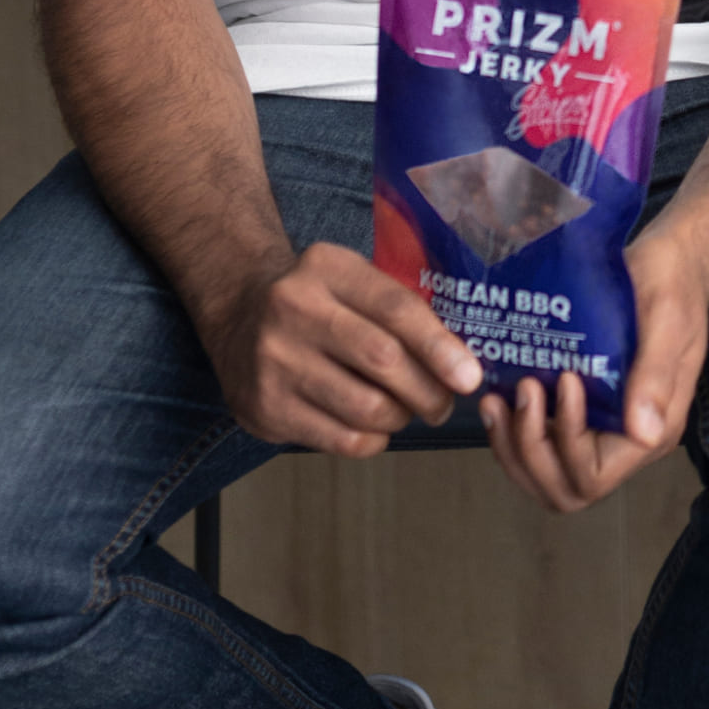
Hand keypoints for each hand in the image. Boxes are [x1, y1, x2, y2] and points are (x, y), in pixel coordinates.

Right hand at [196, 242, 482, 457]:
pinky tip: (376, 428)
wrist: (237, 311)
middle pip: (384, 360)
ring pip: (365, 407)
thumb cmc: (317, 298)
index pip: (397, 309)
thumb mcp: (351, 277)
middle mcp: (294, 310)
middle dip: (428, 390)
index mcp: (327, 268)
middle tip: (445, 403)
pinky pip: (339, 439)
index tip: (470, 376)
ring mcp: (275, 362)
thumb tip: (460, 358)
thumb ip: (399, 306)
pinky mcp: (264, 408)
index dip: (440, 347)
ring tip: (408, 411)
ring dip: (401, 417)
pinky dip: (372, 440)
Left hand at [480, 222, 708, 513]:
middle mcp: (626, 439)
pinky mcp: (582, 407)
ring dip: (514, 446)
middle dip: (530, 451)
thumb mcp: (667, 321)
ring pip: (546, 474)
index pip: (595, 475)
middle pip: (564, 488)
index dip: (568, 442)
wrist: (671, 256)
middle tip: (519, 394)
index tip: (564, 382)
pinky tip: (498, 393)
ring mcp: (602, 426)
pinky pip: (542, 442)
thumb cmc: (671, 283)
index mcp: (653, 429)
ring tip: (495, 399)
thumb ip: (655, 376)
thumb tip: (645, 434)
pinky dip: (512, 431)